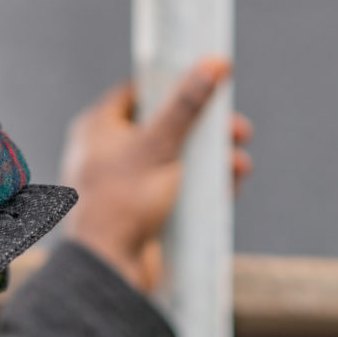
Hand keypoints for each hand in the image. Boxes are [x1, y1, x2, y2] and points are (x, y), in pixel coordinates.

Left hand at [59, 58, 251, 292]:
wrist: (109, 273)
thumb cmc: (123, 202)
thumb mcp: (158, 147)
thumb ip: (185, 106)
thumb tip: (212, 63)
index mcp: (98, 126)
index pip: (139, 91)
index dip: (173, 84)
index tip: (207, 80)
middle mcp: (108, 149)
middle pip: (164, 124)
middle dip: (203, 126)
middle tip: (237, 127)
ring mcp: (126, 180)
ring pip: (174, 156)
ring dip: (209, 155)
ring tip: (239, 159)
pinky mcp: (142, 208)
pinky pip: (176, 185)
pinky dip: (202, 181)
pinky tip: (231, 180)